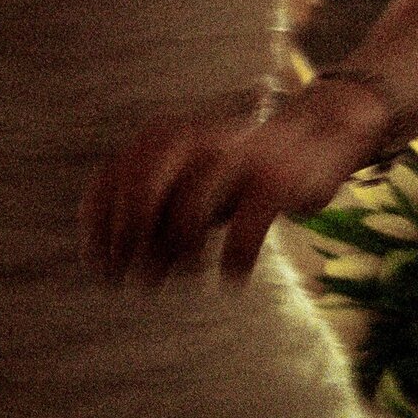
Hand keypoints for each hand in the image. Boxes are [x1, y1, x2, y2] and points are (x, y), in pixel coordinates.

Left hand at [81, 81, 388, 285]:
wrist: (318, 137)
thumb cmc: (242, 172)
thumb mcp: (192, 187)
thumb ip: (156, 217)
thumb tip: (117, 269)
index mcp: (167, 137)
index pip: (113, 177)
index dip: (99, 227)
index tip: (99, 267)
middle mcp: (195, 140)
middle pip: (142, 188)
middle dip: (133, 240)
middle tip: (138, 281)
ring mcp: (235, 158)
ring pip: (189, 210)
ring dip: (182, 254)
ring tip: (189, 274)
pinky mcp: (275, 179)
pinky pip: (245, 228)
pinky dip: (235, 259)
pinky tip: (234, 277)